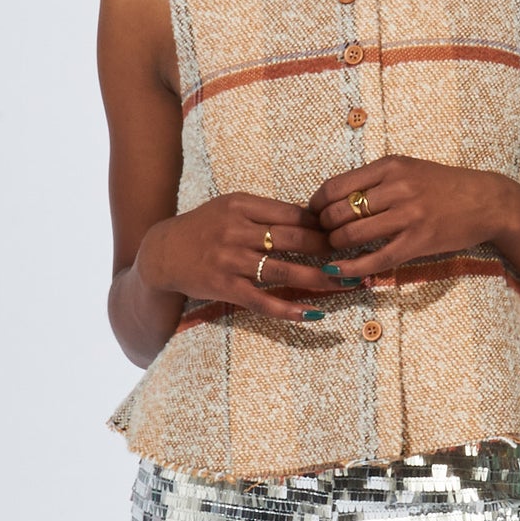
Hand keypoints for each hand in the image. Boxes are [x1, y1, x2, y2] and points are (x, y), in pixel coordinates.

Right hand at [134, 191, 336, 319]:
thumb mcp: (231, 209)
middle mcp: (237, 230)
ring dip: (319, 279)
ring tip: (346, 285)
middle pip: (294, 239)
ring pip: (284, 270)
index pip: (293, 213)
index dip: (323, 225)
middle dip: (330, 250)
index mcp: (242, 205)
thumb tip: (311, 218)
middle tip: (357, 258)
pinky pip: (263, 301)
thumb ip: (265, 213)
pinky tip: (312, 315)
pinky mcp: (225, 286)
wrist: (162, 253)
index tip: (347, 233)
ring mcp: (231, 259)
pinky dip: (288, 309)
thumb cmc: (204, 229)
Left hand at [307, 158, 515, 283]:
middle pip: (339, 211)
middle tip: (323, 236)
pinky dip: (353, 267)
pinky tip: (339, 271)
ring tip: (335, 250)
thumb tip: (335, 198)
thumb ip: (376, 180)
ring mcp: (408, 215)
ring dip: (336, 246)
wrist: (487, 202)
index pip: (335, 186)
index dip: (316, 204)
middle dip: (323, 227)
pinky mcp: (419, 241)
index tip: (313, 214)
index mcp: (390, 166)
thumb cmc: (444, 187)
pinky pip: (376, 258)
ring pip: (353, 234)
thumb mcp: (409, 170)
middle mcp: (397, 187)